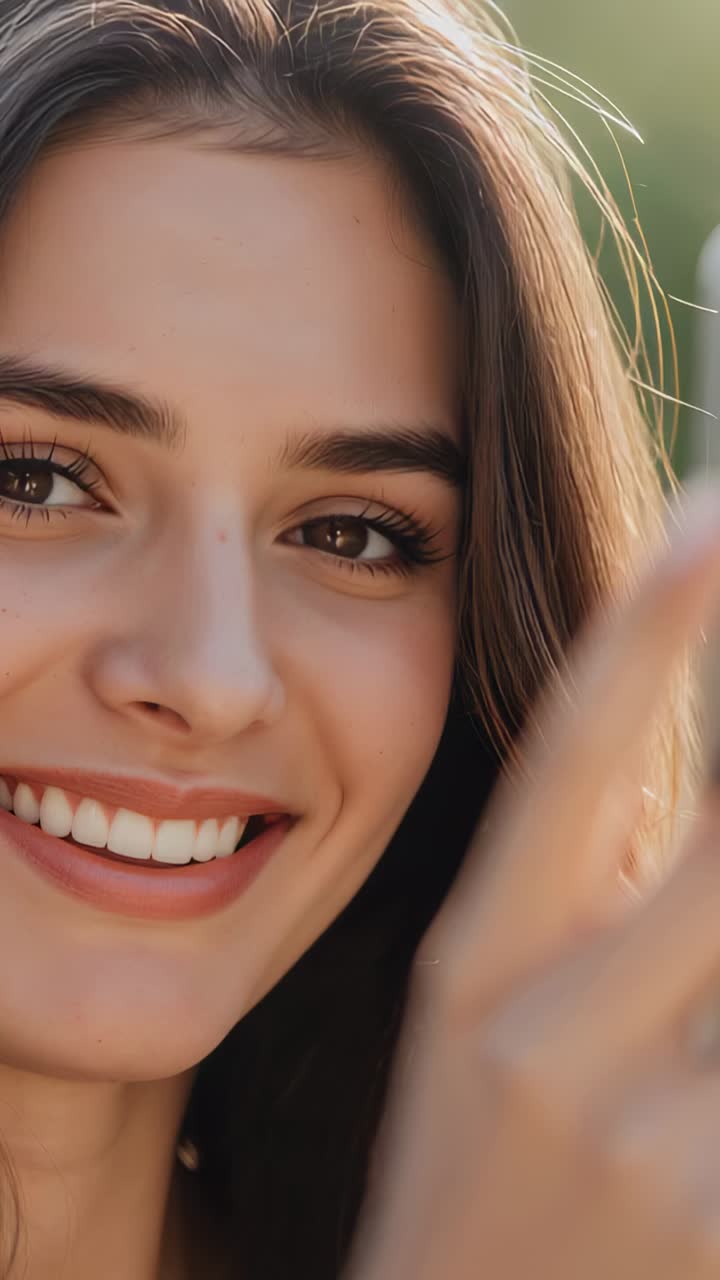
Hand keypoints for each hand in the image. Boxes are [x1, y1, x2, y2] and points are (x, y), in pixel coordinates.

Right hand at [345, 484, 719, 1279]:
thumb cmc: (481, 1183)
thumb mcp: (486, 1028)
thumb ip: (588, 898)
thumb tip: (679, 778)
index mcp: (477, 963)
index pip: (569, 752)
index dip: (650, 623)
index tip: (718, 514)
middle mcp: (550, 1039)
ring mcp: (650, 1148)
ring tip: (697, 947)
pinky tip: (716, 1077)